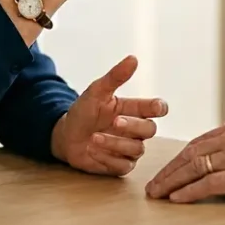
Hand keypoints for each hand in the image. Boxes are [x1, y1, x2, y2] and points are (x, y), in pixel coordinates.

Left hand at [51, 55, 168, 175]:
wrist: (65, 136)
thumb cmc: (83, 112)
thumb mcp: (96, 92)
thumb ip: (115, 76)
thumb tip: (133, 58)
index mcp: (133, 110)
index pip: (156, 108)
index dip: (159, 108)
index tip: (156, 107)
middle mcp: (135, 130)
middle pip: (150, 130)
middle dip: (133, 126)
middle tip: (115, 122)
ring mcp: (129, 149)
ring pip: (136, 149)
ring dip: (114, 143)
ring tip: (94, 137)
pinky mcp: (119, 165)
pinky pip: (123, 165)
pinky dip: (106, 157)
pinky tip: (92, 150)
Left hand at [145, 120, 224, 202]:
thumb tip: (216, 157)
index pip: (197, 143)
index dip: (177, 159)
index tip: (165, 171)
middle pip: (190, 154)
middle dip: (169, 171)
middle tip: (154, 185)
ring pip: (195, 167)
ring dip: (172, 182)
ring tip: (159, 193)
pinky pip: (209, 183)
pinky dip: (190, 191)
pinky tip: (178, 198)